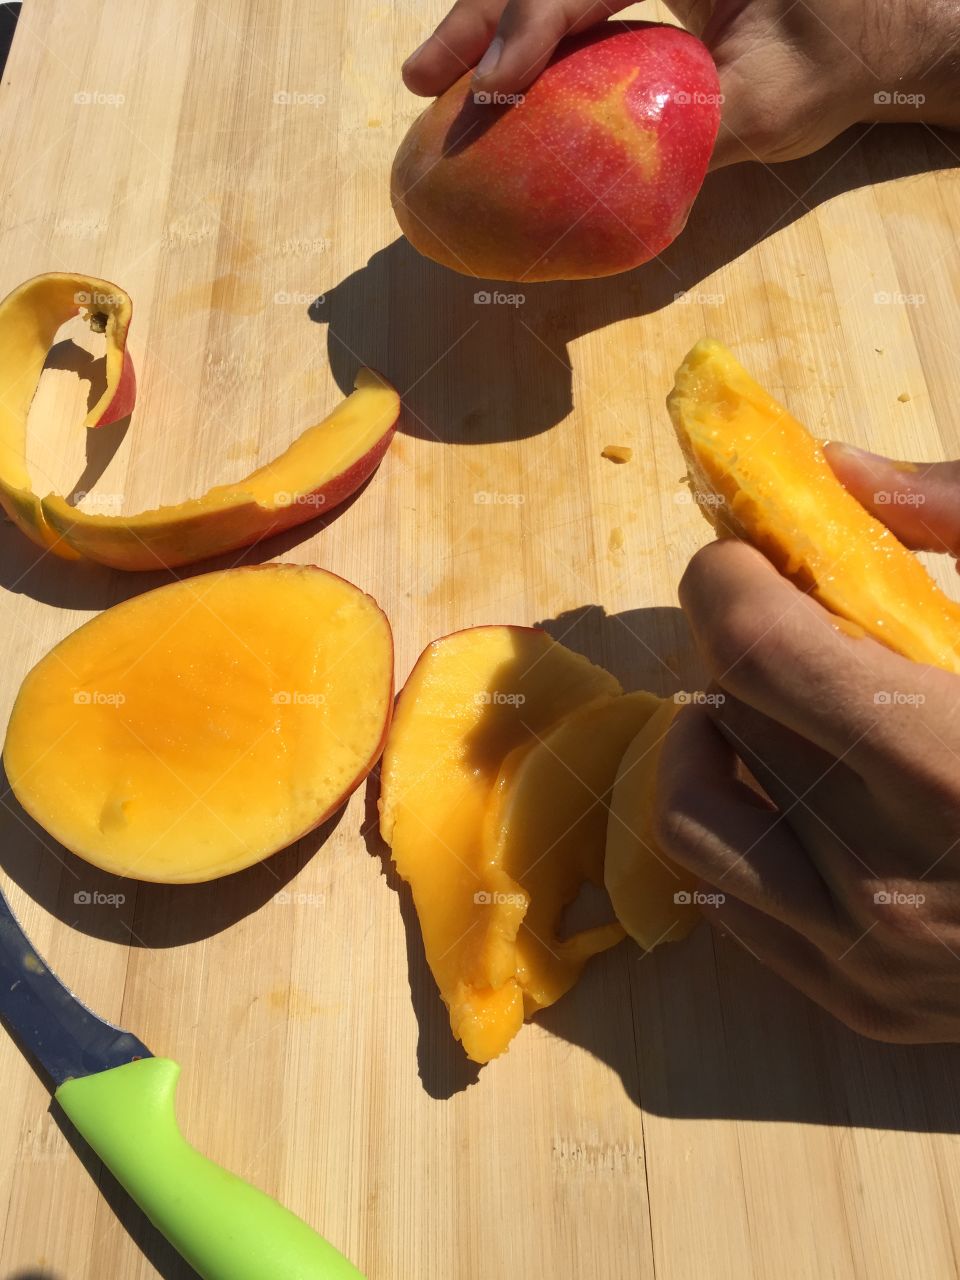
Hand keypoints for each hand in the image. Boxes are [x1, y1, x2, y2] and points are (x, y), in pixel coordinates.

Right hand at [401, 0, 959, 167]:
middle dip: (481, 17)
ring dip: (493, 25)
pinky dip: (533, 36)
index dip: (528, 25)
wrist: (897, 22)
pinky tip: (499, 79)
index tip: (492, 88)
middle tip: (422, 80)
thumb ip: (691, 137)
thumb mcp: (772, 103)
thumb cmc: (848, 52)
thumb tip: (609, 191)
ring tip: (439, 80)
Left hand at [655, 475, 959, 1040]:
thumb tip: (838, 471)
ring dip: (711, 740)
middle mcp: (887, 877)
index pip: (753, 646)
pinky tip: (793, 794)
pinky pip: (731, 900)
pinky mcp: (865, 1006)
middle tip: (777, 618)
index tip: (747, 558)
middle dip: (731, 646)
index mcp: (946, 764)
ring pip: (695, 817)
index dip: (728, 580)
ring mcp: (869, 957)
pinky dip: (742, 827)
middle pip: (722, 716)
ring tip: (766, 708)